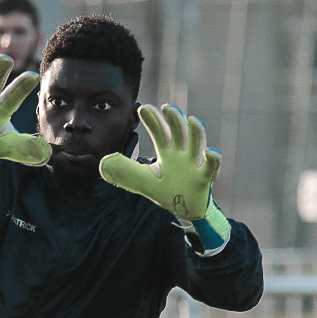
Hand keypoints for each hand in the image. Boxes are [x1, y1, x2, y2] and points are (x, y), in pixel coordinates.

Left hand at [99, 104, 230, 250]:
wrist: (185, 210)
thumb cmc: (166, 191)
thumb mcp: (143, 181)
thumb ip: (125, 171)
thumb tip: (102, 162)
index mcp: (167, 153)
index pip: (160, 133)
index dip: (153, 121)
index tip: (142, 107)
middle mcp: (182, 155)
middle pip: (179, 134)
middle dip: (174, 120)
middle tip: (167, 107)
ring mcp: (194, 165)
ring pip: (197, 145)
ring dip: (196, 132)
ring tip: (192, 119)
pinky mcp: (204, 178)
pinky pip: (211, 167)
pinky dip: (213, 159)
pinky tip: (210, 152)